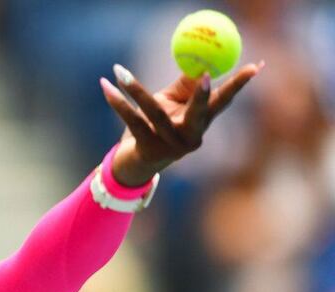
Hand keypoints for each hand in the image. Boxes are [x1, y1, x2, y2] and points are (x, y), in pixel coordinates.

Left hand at [100, 61, 264, 186]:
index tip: (254, 67)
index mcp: (200, 124)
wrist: (135, 163)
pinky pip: (132, 120)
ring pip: (153, 111)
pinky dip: (118, 101)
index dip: (238, 85)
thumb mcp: (172, 106)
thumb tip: (200, 60)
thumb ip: (185, 87)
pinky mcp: (148, 149)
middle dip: (203, 94)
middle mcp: (190, 138)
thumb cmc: (157, 127)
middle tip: (205, 75)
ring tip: (120, 71)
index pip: (223, 102)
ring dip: (135, 88)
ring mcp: (170, 146)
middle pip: (200, 113)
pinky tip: (106, 86)